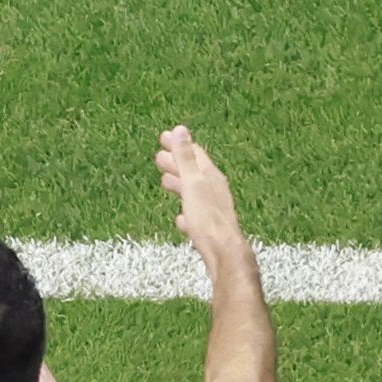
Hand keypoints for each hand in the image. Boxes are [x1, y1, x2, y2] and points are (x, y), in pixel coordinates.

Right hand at [155, 126, 246, 262]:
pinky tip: (180, 218)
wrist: (223, 252)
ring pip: (193, 192)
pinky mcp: (208, 227)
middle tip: (158, 156)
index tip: (164, 136)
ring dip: (179, 184)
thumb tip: (180, 129)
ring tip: (165, 181)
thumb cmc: (207, 218)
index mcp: (211, 176)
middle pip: (193, 171)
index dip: (179, 144)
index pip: (194, 154)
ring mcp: (212, 208)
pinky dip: (185, 210)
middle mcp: (214, 189)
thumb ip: (185, 158)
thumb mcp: (192, 184)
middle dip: (176, 162)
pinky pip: (195, 214)